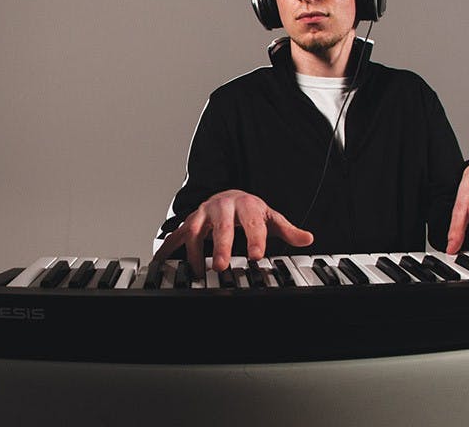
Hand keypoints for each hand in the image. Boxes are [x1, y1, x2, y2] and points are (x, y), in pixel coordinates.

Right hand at [151, 189, 313, 276]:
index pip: (253, 221)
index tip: (256, 255)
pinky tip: (159, 262)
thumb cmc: (250, 210)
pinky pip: (175, 235)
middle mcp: (222, 206)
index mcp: (246, 204)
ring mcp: (203, 214)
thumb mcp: (271, 218)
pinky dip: (166, 248)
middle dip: (221, 246)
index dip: (255, 238)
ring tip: (200, 272)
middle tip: (222, 266)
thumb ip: (288, 230)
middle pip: (222, 226)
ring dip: (195, 252)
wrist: (229, 196)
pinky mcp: (190, 222)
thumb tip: (308, 238)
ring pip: (195, 231)